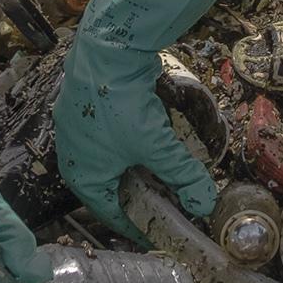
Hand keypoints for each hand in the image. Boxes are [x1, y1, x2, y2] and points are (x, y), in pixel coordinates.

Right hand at [52, 0, 258, 237]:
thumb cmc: (121, 105)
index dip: (140, 227)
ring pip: (114, 162)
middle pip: (114, 188)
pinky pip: (114, 139)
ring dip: (139, 170)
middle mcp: (76, 158)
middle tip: (171, 205)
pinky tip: (153, 142)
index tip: (163, 234)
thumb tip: (206, 204)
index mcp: (83, 177)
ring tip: (166, 176)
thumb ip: (183, 175)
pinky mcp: (90, 108)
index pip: (113, 215)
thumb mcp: (157, 146)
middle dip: (143, 197)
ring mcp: (81, 131)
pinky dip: (134, 147)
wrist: (107, 48)